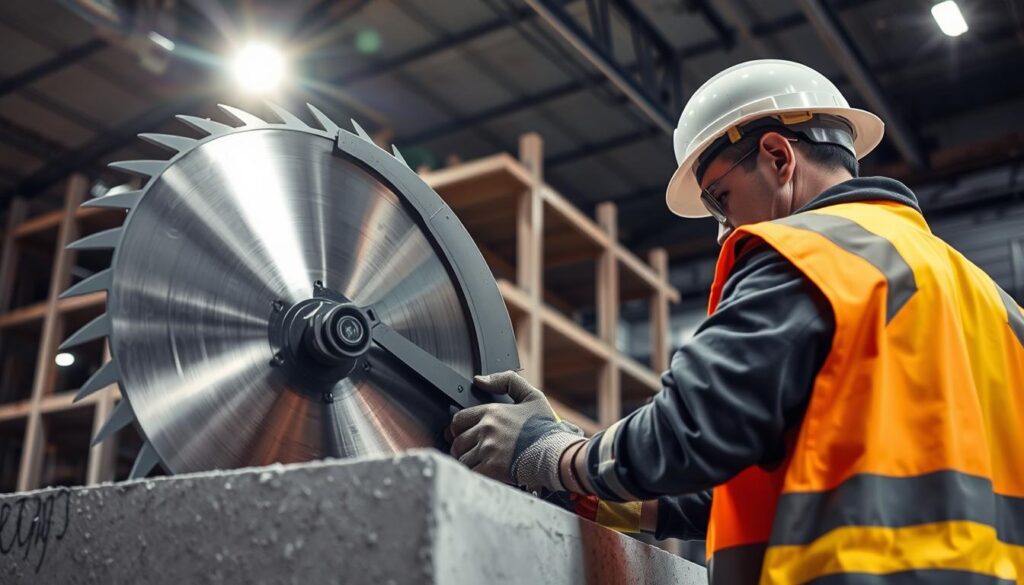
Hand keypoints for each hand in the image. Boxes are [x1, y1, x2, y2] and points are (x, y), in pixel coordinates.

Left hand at [447, 371, 583, 490]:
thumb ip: (507, 381)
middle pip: (458, 440)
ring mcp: (487, 450)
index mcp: (492, 412)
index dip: (458, 428)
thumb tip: (479, 379)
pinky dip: (474, 473)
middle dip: (463, 446)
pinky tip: (484, 472)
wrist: (556, 454)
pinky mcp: (491, 469)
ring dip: (468, 461)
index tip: (463, 434)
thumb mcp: (532, 396)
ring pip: (462, 458)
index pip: (458, 419)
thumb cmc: (546, 429)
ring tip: (480, 462)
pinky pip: (470, 472)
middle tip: (472, 451)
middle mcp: (486, 430)